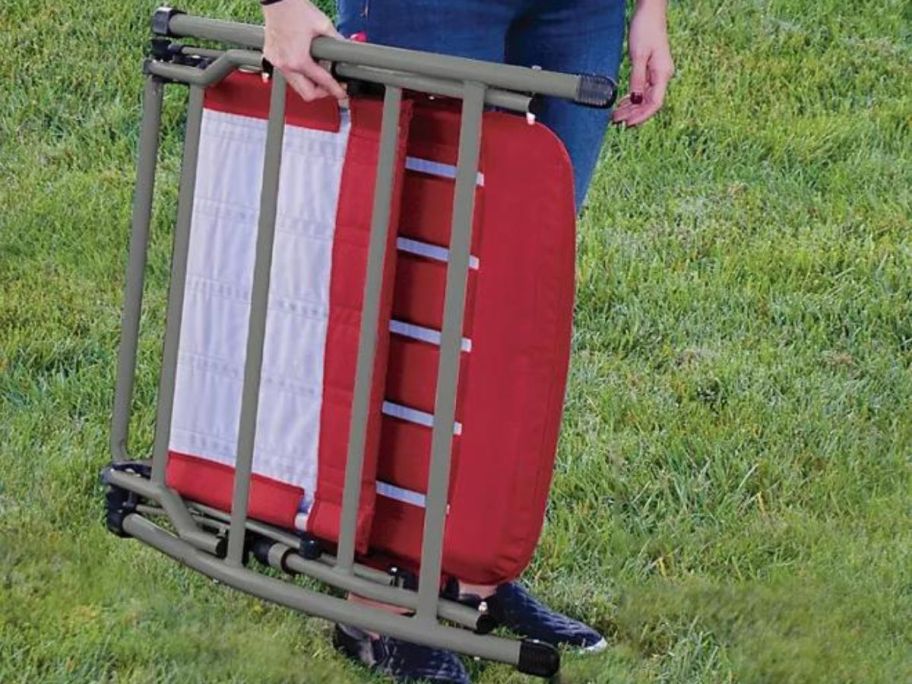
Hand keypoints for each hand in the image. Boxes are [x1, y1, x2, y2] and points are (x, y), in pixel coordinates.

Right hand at [261, 0, 346, 101]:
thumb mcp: (324, 25)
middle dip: (321, 92)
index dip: (336, 90)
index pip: (322, 82)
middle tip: (330, 85)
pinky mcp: (271, 57)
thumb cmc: (296, 9)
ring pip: (296, 86)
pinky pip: (287, 75)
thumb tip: (347, 49)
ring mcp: (277, 62)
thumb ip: (337, 41)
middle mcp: (285, 65)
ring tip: (318, 72)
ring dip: (309, 83)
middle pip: (307, 94)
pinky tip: (305, 64)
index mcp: (299, 60)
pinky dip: (298, 74)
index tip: (342, 94)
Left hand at [612, 0, 673, 126]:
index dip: (642, 116)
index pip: (655, 103)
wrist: (649, 12)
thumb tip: (635, 99)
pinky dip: (631, 98)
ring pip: (644, 97)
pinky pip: (642, 89)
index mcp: (662, 74)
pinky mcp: (650, 69)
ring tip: (615, 116)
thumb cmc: (646, 29)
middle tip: (616, 122)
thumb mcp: (638, 55)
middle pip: (649, 103)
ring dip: (630, 108)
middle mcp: (662, 76)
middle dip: (633, 114)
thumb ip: (637, 78)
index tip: (628, 124)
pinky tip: (622, 104)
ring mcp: (656, 73)